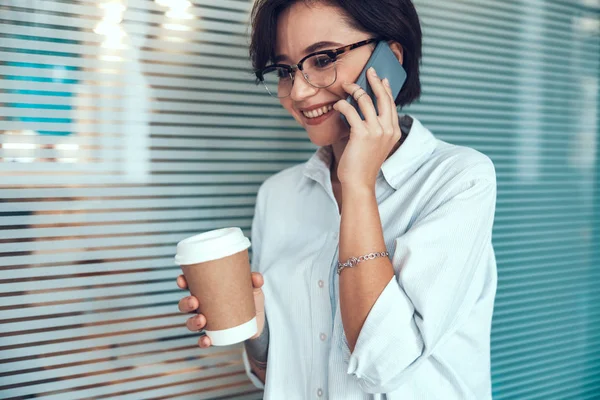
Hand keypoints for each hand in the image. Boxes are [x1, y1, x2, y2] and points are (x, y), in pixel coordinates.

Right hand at [177, 272, 265, 347]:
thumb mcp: (253, 289)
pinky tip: (207, 340)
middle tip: (194, 302)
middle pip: (186, 305)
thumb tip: (256, 277)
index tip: (182, 280)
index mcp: (208, 292)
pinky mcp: (214, 336)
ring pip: (191, 322)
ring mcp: (207, 322)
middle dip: (186, 303)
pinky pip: (203, 340)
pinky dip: (203, 341)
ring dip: (192, 322)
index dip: (183, 282)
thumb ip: (255, 281)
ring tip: (202, 320)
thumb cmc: (250, 301)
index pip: (190, 285)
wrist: (256, 324)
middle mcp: (203, 306)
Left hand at [333, 67, 401, 187]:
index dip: (386, 89)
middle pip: (383, 97)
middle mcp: (388, 129)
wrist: (359, 182)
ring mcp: (376, 131)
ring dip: (354, 90)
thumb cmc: (364, 165)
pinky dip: (342, 105)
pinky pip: (351, 111)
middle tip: (369, 71)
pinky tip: (336, 105)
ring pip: (366, 100)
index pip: (391, 104)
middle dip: (375, 81)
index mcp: (394, 132)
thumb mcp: (377, 145)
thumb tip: (366, 109)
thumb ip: (377, 129)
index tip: (381, 79)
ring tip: (346, 86)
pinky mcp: (362, 133)